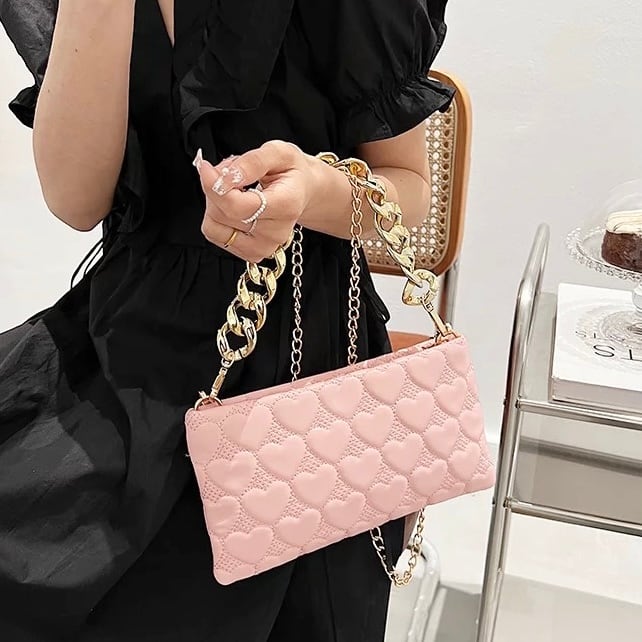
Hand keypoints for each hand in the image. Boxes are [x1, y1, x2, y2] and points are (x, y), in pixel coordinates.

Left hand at [194, 141, 316, 262]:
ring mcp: (264, 246)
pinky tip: (233, 205)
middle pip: (222, 215)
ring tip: (234, 189)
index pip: (238, 207)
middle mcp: (276, 232)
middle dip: (216, 187)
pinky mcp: (252, 253)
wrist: (302, 191)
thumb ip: (252, 162)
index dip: (214, 186)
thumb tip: (227, 177)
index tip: (206, 167)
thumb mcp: (277, 152)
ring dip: (214, 202)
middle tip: (231, 172)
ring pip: (214, 226)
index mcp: (286, 206)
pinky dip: (216, 216)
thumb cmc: (290, 171)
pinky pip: (215, 234)